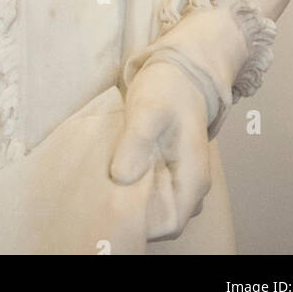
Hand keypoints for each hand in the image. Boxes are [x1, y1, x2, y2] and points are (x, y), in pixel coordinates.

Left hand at [110, 60, 211, 240]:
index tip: (111, 207)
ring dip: (129, 198)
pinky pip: (148, 189)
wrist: (178, 68)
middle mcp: (188, 186)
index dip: (140, 222)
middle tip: (100, 194)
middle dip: (131, 212)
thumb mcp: (148, 110)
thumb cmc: (167, 88)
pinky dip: (130, 186)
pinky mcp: (165, 168)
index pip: (168, 223)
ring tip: (101, 183)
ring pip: (152, 205)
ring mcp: (177, 178)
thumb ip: (137, 142)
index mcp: (192, 179)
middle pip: (160, 218)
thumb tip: (122, 177)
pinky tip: (110, 173)